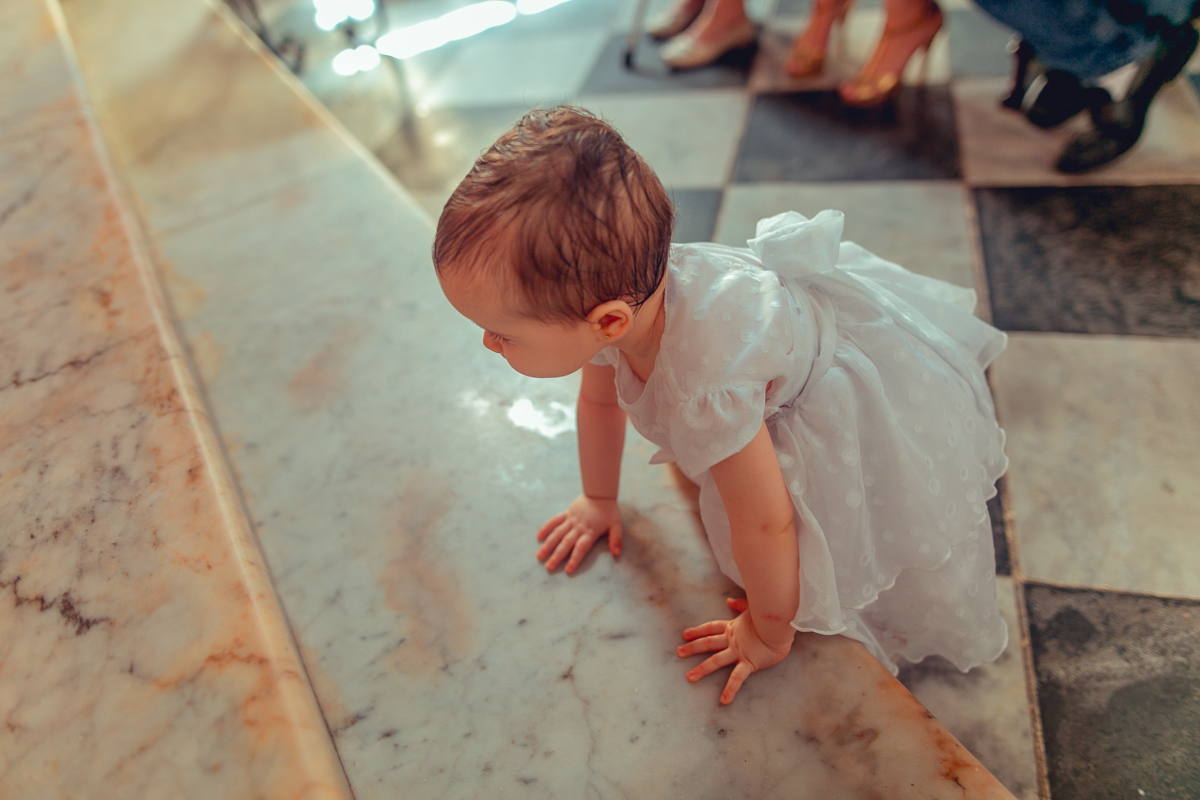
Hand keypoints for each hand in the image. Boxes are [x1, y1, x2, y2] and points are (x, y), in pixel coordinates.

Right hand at [536, 495, 622, 573]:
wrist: (600, 492)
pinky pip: (554, 521)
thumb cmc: (609, 511)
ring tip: (539, 555)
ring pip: (557, 534)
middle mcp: (578, 528)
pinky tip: (539, 536)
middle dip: (557, 556)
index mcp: (590, 532)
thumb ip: (616, 539)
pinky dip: (546, 528)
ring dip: (548, 545)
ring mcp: (571, 520)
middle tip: (549, 567)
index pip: (581, 548)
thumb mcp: (616, 525)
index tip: (568, 570)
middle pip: (566, 544)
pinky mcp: (567, 514)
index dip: (575, 559)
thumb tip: (617, 554)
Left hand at [677, 597, 793, 704]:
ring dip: (702, 669)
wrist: (781, 624)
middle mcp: (733, 640)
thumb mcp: (752, 607)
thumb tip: (729, 601)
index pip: (711, 628)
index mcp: (733, 627)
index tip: (684, 634)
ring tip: (689, 677)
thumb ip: (740, 605)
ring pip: (716, 661)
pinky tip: (724, 700)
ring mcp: (739, 652)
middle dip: (692, 648)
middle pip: (708, 643)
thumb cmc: (769, 614)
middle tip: (678, 652)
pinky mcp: (749, 663)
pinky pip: (738, 678)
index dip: (698, 631)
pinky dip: (730, 689)